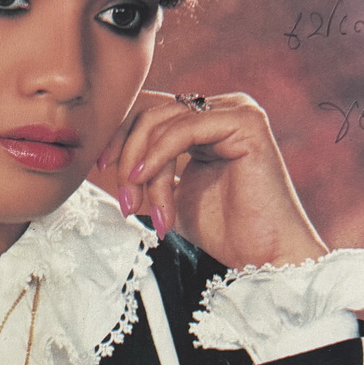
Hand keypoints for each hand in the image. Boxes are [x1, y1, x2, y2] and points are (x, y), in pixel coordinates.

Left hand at [94, 90, 326, 270]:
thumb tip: (107, 163)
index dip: (120, 136)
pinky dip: (157, 156)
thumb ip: (147, 174)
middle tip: (125, 201)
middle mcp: (223, 108)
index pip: (151, 111)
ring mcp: (237, 110)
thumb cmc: (226, 230)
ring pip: (163, 123)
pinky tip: (143, 179)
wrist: (263, 256)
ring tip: (138, 206)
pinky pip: (184, 129)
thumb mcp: (171, 196)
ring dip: (142, 167)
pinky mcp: (246, 122)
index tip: (100, 168)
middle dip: (127, 156)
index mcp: (208, 121)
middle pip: (152, 112)